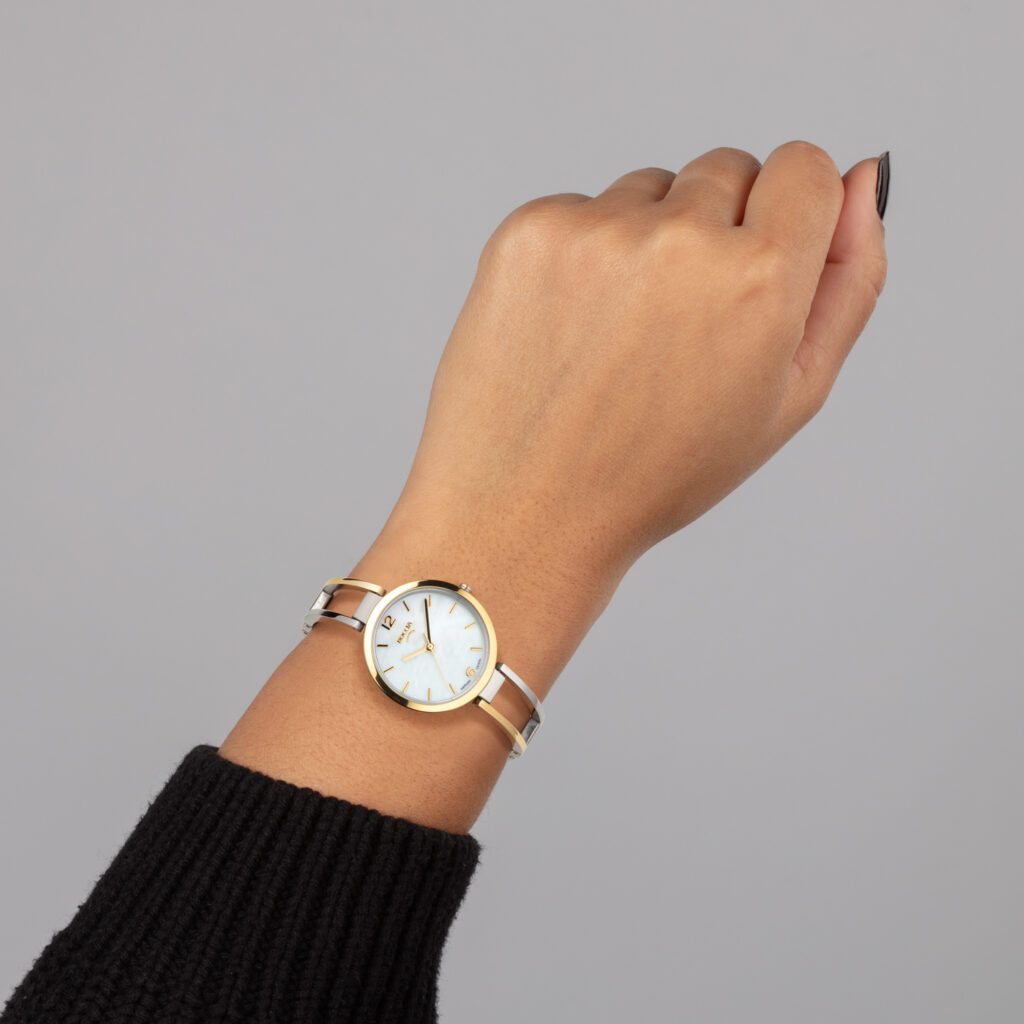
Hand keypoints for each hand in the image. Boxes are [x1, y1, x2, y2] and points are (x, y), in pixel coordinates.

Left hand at [355, 143, 887, 692]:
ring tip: (617, 340)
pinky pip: (580, 209)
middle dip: (716, 229)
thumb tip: (862, 179)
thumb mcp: (787, 400)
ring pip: (650, 189)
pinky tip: (569, 331)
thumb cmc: (658, 472)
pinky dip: (581, 255)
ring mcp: (595, 232)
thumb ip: (846, 282)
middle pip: (726, 170)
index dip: (787, 214)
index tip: (757, 261)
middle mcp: (679, 240)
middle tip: (677, 327)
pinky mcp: (529, 233)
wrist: (527, 511)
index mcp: (758, 282)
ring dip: (646, 241)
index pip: (803, 167)